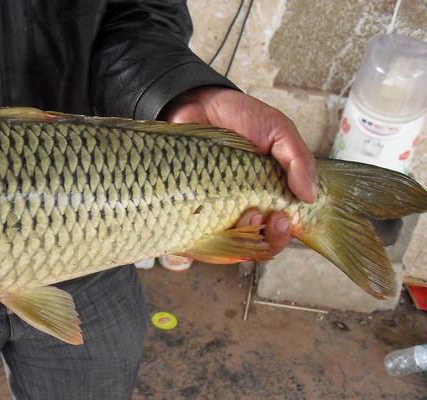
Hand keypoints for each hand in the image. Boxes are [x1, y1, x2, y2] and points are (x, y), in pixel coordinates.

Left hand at [161, 86, 316, 255]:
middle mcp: (244, 210)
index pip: (281, 231)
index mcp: (270, 196)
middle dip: (265, 240)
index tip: (283, 219)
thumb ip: (297, 158)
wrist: (197, 104)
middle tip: (261, 215)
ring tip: (240, 213)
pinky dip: (199, 243)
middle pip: (258, 247)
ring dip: (237, 240)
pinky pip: (193, 241)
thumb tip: (311, 197)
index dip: (283, 235)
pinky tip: (203, 221)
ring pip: (228, 249)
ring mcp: (216, 212)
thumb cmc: (241, 117)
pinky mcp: (190, 210)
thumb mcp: (277, 129)